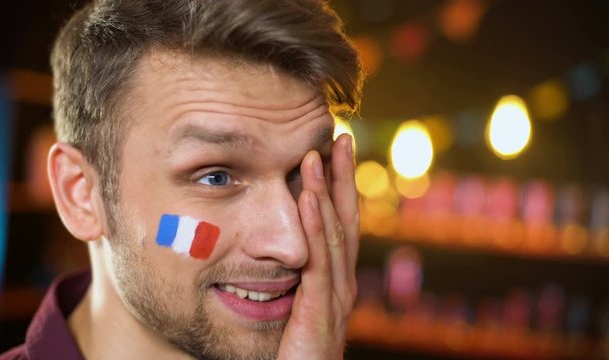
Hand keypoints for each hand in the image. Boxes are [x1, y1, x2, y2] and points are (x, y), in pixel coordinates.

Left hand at [277, 134, 358, 358]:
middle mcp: (342, 283)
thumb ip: (294, 277)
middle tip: (340, 137)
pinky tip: (306, 199)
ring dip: (325, 192)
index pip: (341, 222)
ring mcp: (335, 298)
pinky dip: (314, 228)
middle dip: (343, 178)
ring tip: (318, 155)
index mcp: (335, 278)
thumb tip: (277, 246)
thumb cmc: (291, 352)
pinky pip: (317, 264)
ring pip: (334, 235)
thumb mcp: (295, 306)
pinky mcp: (320, 313)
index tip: (334, 149)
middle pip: (346, 220)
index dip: (340, 185)